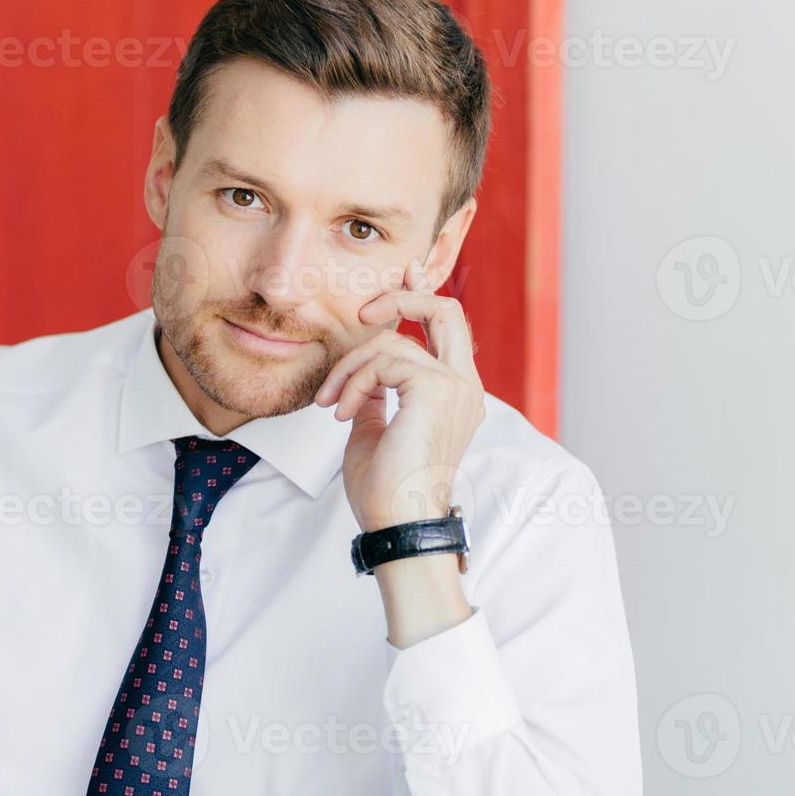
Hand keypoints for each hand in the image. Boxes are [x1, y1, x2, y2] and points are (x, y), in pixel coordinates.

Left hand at [314, 258, 485, 532]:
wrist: (398, 523)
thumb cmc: (387, 490)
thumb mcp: (376, 430)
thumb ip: (377, 395)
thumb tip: (365, 374)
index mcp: (456, 394)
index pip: (446, 328)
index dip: (422, 294)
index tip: (402, 272)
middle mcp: (464, 386)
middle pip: (445, 310)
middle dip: (403, 296)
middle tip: (364, 312)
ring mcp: (456, 386)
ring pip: (394, 340)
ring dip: (349, 367)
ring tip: (330, 402)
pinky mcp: (436, 389)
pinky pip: (384, 361)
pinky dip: (353, 382)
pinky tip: (340, 412)